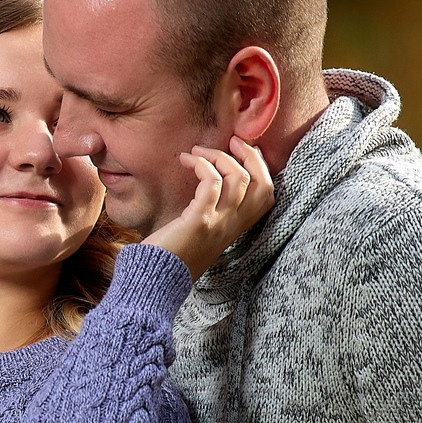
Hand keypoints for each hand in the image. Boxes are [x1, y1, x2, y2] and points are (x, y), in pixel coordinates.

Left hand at [144, 136, 274, 278]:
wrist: (155, 282)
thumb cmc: (169, 256)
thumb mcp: (198, 233)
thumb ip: (210, 213)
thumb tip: (208, 184)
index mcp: (235, 229)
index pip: (266, 195)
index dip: (261, 168)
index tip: (242, 151)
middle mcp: (232, 226)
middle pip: (261, 183)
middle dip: (250, 155)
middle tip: (230, 140)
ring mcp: (219, 224)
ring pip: (238, 178)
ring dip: (218, 156)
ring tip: (197, 151)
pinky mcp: (200, 221)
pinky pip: (212, 183)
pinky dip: (202, 165)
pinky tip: (186, 160)